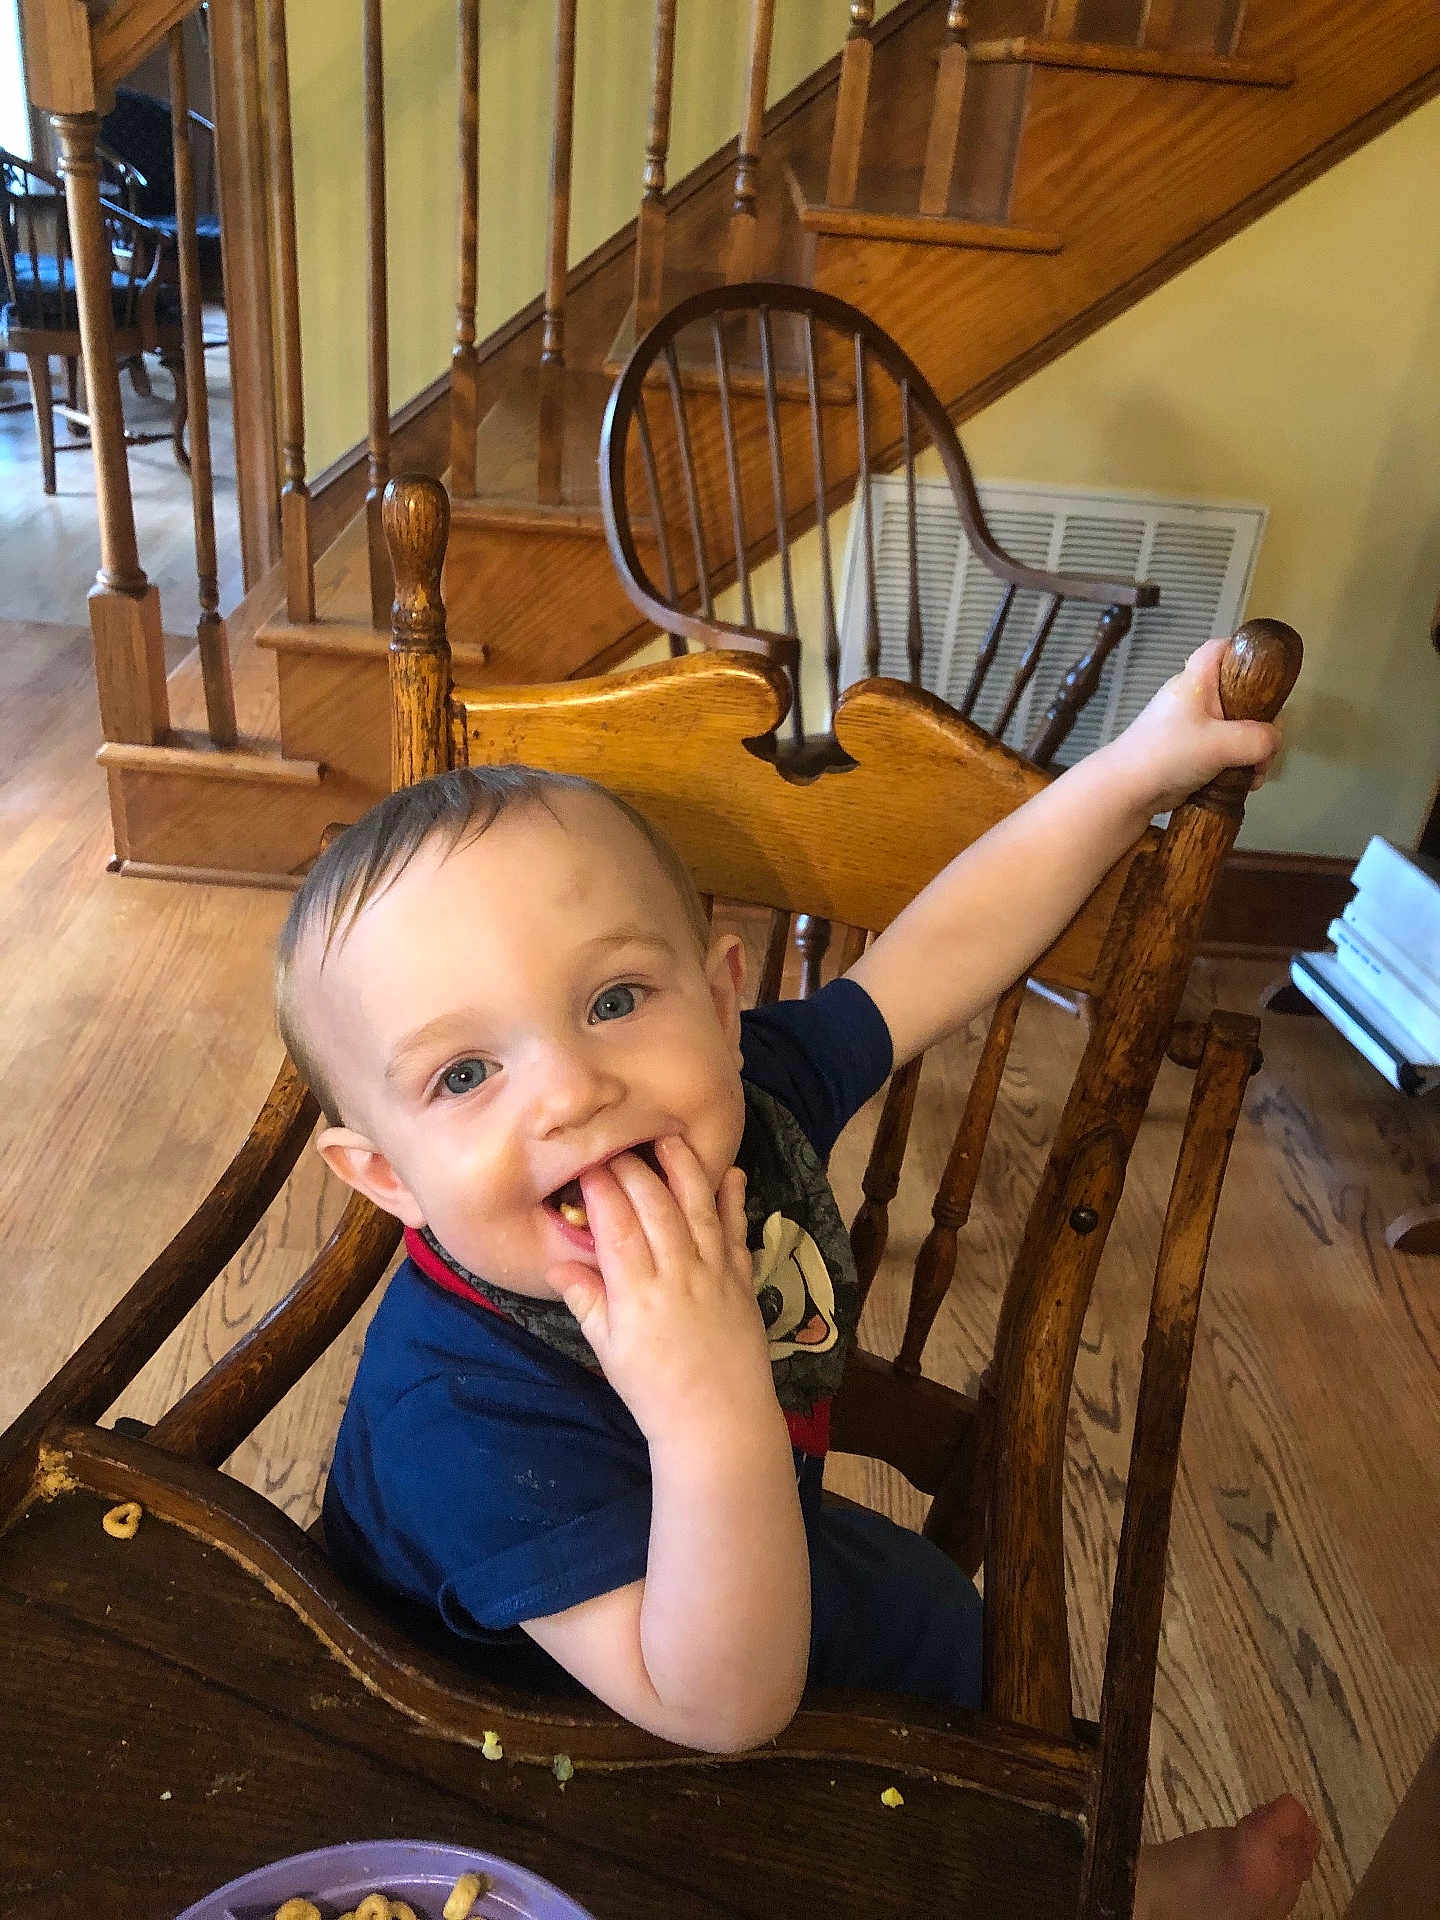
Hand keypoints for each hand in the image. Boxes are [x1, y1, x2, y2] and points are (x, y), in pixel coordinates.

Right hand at [548, 1137, 770, 1443]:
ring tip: (670, 1137)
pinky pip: (737, 1231)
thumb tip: (557, 1263)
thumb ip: (587, 1300)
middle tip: (618, 1140)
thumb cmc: (653, 1390)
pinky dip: (734, 1200)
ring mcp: (714, 1273)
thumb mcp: (608, 1349)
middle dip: (634, 1167)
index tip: (587, 1162)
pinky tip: (730, 1172)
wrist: (717, 1422)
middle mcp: (677, 1273)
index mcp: (637, 1292)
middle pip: (655, 1205)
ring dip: (684, 1168)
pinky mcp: (743, 1280)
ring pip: (698, 1207)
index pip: (616, 1224)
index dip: (602, 1188)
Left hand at [1105, 637, 1281, 814]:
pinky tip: (1243, 782)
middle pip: (1241, 695)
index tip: (1267, 673)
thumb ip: (1257, 739)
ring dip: (1252, 751)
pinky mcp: (1193, 751)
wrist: (1128, 791)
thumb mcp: (1219, 743)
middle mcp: (1195, 699)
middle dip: (1260, 722)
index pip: (1221, 648)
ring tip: (1253, 772)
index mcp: (1196, 682)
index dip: (1245, 652)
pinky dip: (1238, 764)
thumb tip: (1273, 741)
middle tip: (1264, 744)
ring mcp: (1194, 726)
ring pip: (1237, 728)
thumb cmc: (1163, 755)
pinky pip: (1226, 751)